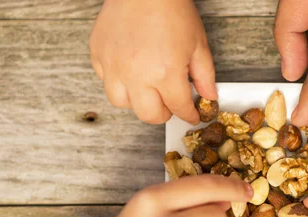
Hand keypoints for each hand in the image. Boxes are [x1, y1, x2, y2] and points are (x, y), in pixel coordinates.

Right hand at [90, 0, 216, 123]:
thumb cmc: (171, 9)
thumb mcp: (198, 44)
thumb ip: (204, 75)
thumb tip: (208, 97)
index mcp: (165, 73)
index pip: (178, 108)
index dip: (188, 114)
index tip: (190, 115)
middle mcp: (136, 74)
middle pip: (149, 115)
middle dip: (163, 113)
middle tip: (170, 104)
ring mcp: (114, 65)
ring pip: (122, 102)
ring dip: (137, 101)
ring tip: (147, 88)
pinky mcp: (98, 54)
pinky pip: (105, 80)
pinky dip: (117, 80)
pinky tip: (129, 69)